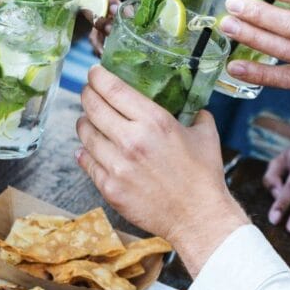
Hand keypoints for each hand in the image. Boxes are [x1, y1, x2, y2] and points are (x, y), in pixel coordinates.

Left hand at [77, 66, 247, 274]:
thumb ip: (196, 114)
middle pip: (92, 106)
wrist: (198, 217)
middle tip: (88, 91)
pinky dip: (86, 152)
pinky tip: (90, 148)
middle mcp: (131, 140)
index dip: (98, 76)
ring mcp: (117, 165)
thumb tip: (192, 106)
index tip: (94, 72)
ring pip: (85, 134)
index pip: (112, 88)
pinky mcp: (109, 187)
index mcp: (154, 121)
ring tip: (89, 120)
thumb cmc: (204, 176)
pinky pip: (87, 162)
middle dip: (87, 94)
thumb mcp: (205, 135)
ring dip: (84, 122)